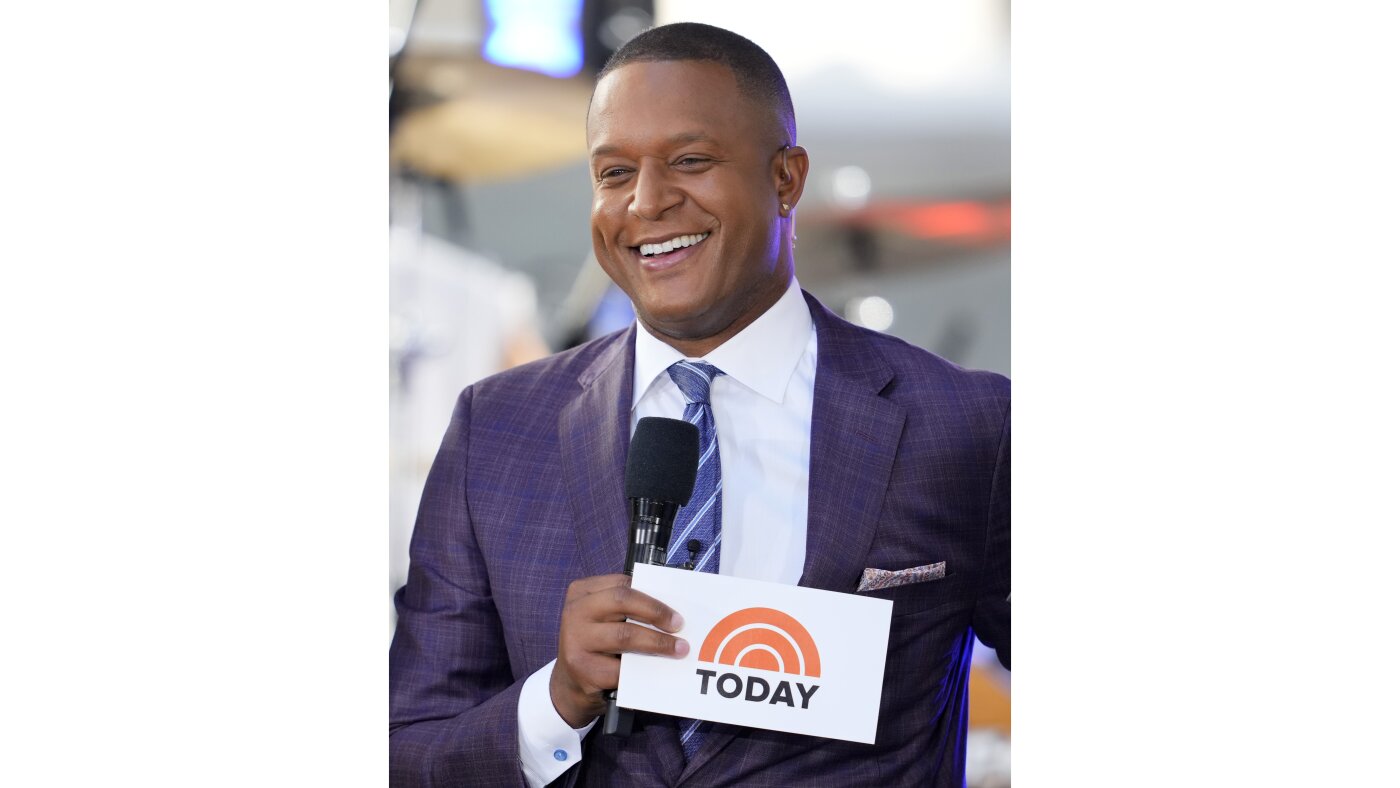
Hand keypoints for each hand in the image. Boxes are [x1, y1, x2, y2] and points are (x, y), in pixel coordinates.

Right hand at [549, 574, 687, 727]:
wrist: (571, 684)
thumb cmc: (596, 644)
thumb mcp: (603, 619)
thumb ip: (626, 609)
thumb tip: (668, 610)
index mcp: (582, 592)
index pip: (622, 585)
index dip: (651, 596)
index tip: (675, 608)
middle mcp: (575, 612)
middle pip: (622, 601)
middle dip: (656, 612)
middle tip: (679, 625)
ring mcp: (575, 641)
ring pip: (624, 634)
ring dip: (657, 642)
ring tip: (678, 648)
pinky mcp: (583, 669)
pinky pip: (621, 667)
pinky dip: (644, 669)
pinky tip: (657, 670)